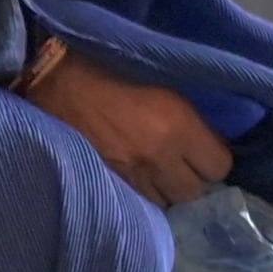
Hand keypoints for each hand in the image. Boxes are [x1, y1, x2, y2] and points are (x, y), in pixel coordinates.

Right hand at [25, 49, 231, 208]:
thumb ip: (187, 116)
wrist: (53, 79)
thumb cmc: (109, 67)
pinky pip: (139, 203)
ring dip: (165, 189)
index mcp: (177, 126)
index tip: (201, 148)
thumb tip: (205, 138)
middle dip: (190, 178)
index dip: (212, 158)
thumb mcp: (162, 82)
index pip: (219, 166)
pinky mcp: (107, 185)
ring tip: (154, 172)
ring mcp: (131, 177)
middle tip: (178, 162)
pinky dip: (141, 194)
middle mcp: (159, 158)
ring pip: (167, 203)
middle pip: (194, 191)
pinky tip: (134, 178)